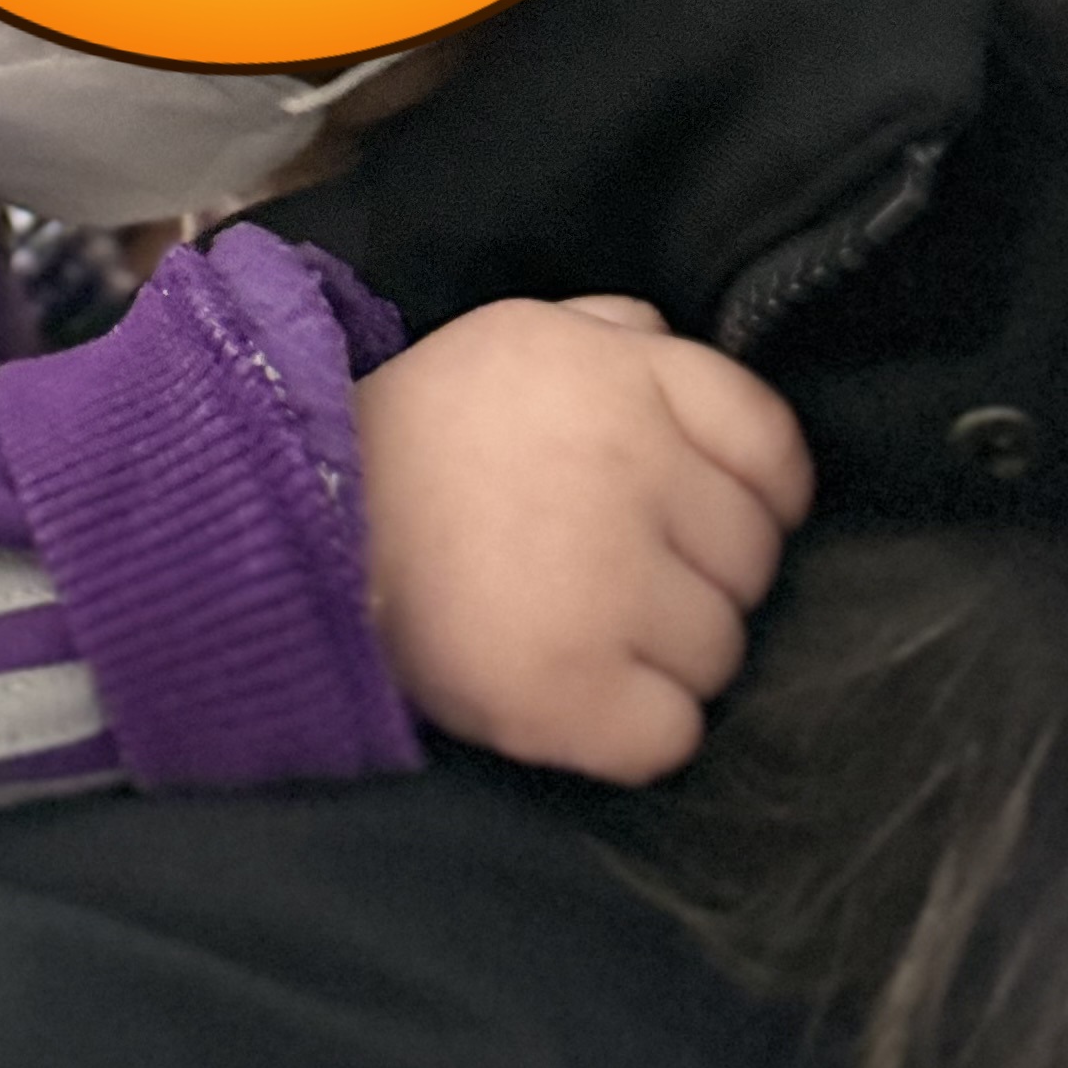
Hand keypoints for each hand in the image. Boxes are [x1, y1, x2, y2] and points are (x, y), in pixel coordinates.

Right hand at [355, 293, 812, 782]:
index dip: (761, 495)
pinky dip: (635, 731)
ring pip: (721, 653)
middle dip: (700, 576)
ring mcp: (608, 590)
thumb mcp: (516, 336)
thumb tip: (674, 344)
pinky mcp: (569, 693)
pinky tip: (580, 699)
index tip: (705, 520)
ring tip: (584, 633)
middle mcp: (634, 473)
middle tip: (616, 578)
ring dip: (668, 656)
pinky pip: (672, 735)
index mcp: (627, 379)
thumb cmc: (419, 431)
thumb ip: (611, 332)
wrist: (293, 523)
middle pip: (753, 561)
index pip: (774, 448)